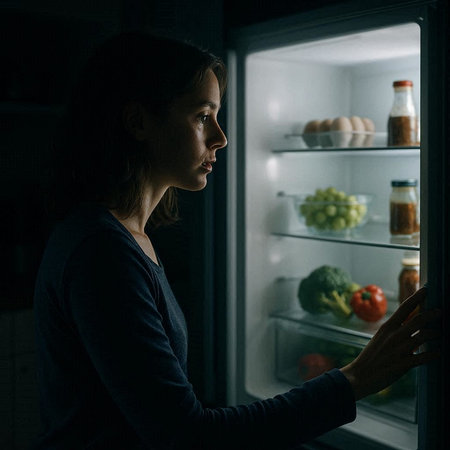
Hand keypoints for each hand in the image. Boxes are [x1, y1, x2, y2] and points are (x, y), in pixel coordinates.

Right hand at [340, 286, 440, 400]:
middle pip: (417, 320)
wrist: (360, 375)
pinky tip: (440, 353)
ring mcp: (399, 350)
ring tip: (440, 334)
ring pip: (423, 337)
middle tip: (441, 311)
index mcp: (387, 327)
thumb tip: (412, 326)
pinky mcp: (402, 364)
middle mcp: (394, 336)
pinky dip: (434, 354)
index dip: (416, 297)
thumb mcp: (380, 338)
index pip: (404, 308)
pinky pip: (423, 357)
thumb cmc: (371, 356)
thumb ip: (396, 332)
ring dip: (435, 334)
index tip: (427, 289)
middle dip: (432, 314)